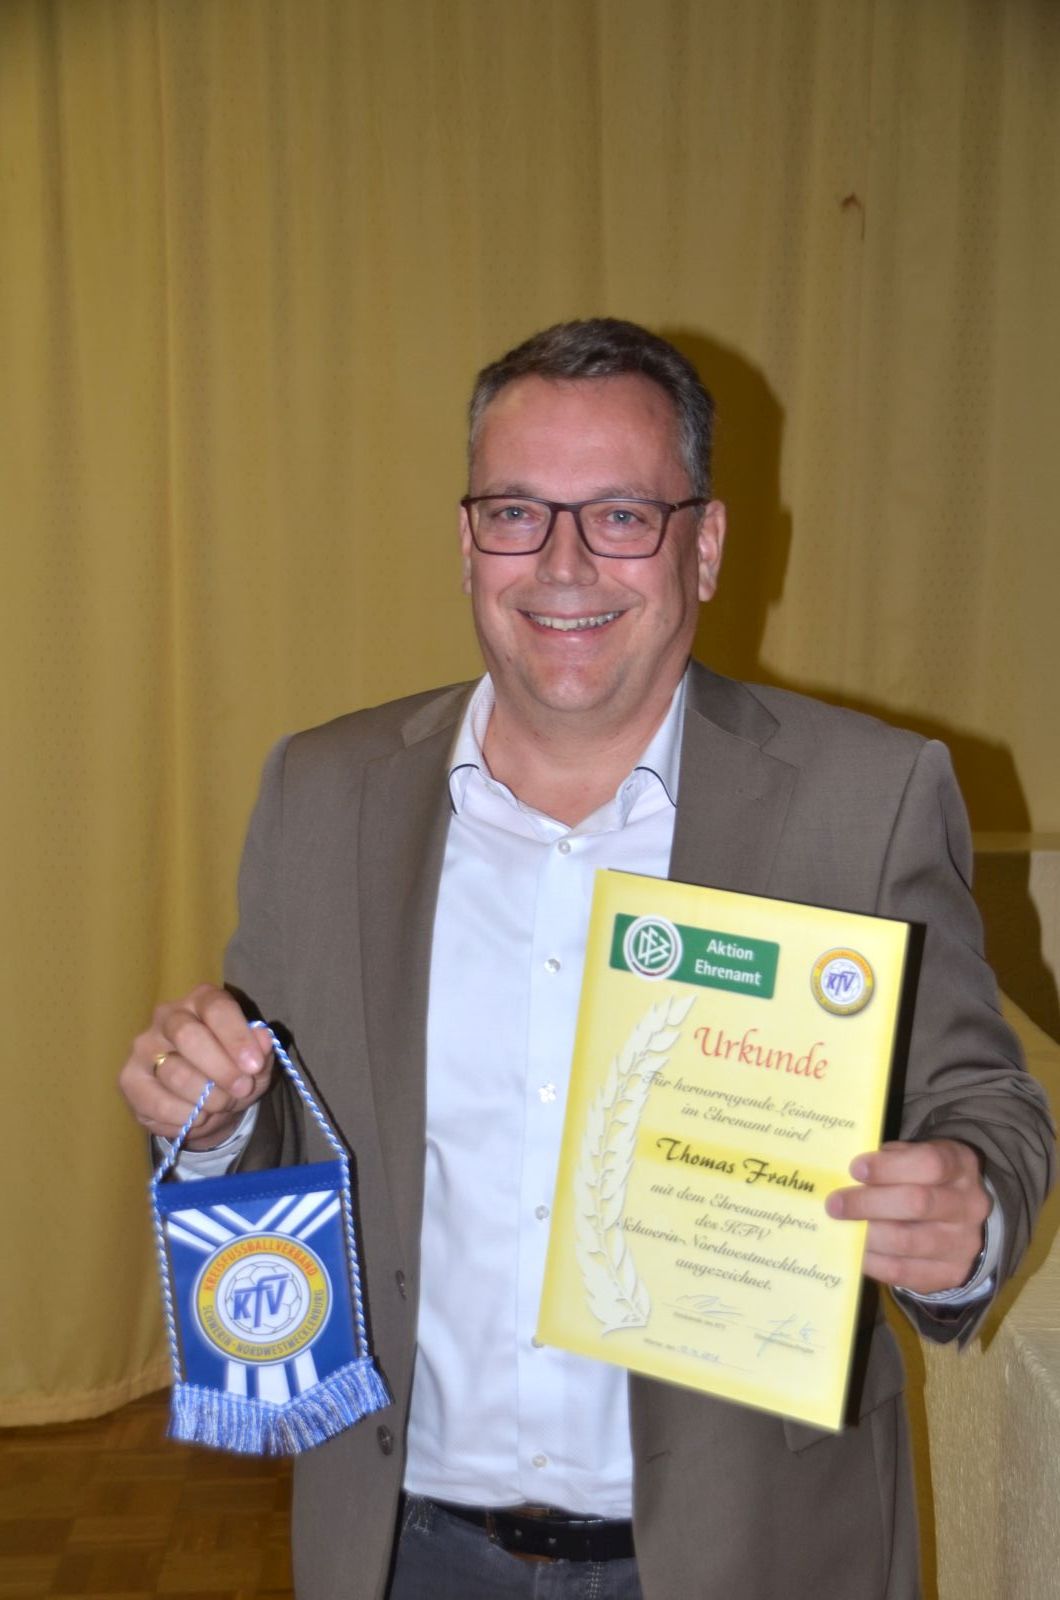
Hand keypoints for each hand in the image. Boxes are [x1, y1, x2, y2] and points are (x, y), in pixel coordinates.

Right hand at [119, 984, 273, 1149]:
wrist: (208, 1104)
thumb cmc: (233, 1071)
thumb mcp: (257, 1062)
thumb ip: (263, 1049)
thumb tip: (263, 1037)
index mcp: (202, 1001)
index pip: (216, 1008)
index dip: (236, 1037)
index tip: (254, 1066)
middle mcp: (168, 1016)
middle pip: (189, 1036)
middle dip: (221, 1069)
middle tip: (242, 1090)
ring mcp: (144, 1047)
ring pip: (175, 1073)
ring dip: (207, 1098)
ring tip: (221, 1105)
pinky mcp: (129, 1079)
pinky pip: (157, 1103)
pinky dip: (185, 1117)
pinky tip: (198, 1117)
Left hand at [825, 1139, 991, 1294]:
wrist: (965, 1223)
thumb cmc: (927, 1181)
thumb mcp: (917, 1158)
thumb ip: (890, 1161)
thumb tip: (849, 1175)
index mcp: (960, 1166)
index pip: (930, 1164)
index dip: (889, 1167)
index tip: (855, 1169)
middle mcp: (969, 1205)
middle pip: (917, 1203)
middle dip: (868, 1203)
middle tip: (834, 1203)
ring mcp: (962, 1244)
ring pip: (907, 1241)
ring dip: (866, 1234)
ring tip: (840, 1226)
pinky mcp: (949, 1274)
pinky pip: (903, 1272)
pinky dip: (872, 1261)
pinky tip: (854, 1249)